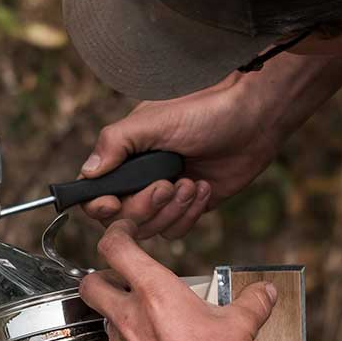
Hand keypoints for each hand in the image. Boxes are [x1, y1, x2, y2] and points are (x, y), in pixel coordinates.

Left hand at [78, 220, 281, 340]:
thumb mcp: (241, 325)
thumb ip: (252, 302)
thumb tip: (265, 293)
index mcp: (155, 293)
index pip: (115, 248)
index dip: (115, 233)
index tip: (122, 232)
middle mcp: (130, 317)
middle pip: (91, 283)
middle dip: (100, 276)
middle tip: (119, 278)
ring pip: (105, 320)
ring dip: (119, 315)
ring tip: (149, 321)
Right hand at [79, 73, 286, 238]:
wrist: (253, 119)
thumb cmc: (203, 110)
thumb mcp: (153, 121)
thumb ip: (115, 143)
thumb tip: (88, 172)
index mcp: (125, 156)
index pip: (96, 193)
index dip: (100, 205)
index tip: (112, 204)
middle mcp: (141, 179)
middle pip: (123, 218)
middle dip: (145, 207)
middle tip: (166, 185)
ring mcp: (165, 195)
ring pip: (150, 229)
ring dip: (171, 210)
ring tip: (191, 182)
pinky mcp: (189, 206)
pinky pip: (176, 230)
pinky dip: (190, 214)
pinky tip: (203, 186)